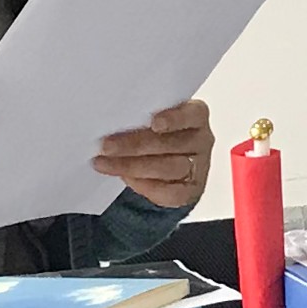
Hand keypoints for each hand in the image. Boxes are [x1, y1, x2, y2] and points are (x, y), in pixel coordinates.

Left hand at [94, 99, 213, 210]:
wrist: (159, 161)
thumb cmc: (152, 132)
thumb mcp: (149, 118)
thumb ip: (140, 116)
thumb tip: (111, 121)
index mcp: (195, 115)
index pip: (192, 114)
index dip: (175, 119)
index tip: (155, 123)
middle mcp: (201, 139)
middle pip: (171, 143)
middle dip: (135, 145)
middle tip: (107, 146)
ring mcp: (199, 166)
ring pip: (169, 168)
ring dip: (132, 166)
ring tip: (104, 164)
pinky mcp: (191, 190)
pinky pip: (171, 193)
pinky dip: (146, 186)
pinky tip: (126, 179)